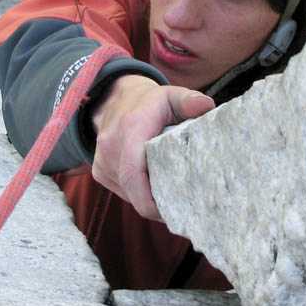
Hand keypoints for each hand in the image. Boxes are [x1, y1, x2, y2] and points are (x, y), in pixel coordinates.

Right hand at [90, 74, 214, 220]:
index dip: (151, 201)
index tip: (174, 210)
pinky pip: (122, 190)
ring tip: (170, 191)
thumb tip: (206, 106)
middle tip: (182, 207)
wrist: (115, 99)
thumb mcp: (171, 95)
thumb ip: (189, 100)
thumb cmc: (150, 102)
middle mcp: (112, 146)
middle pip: (133, 190)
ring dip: (148, 198)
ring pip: (129, 194)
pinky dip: (138, 193)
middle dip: (157, 205)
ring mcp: (102, 160)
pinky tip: (152, 183)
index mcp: (132, 128)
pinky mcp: (99, 171)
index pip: (134, 174)